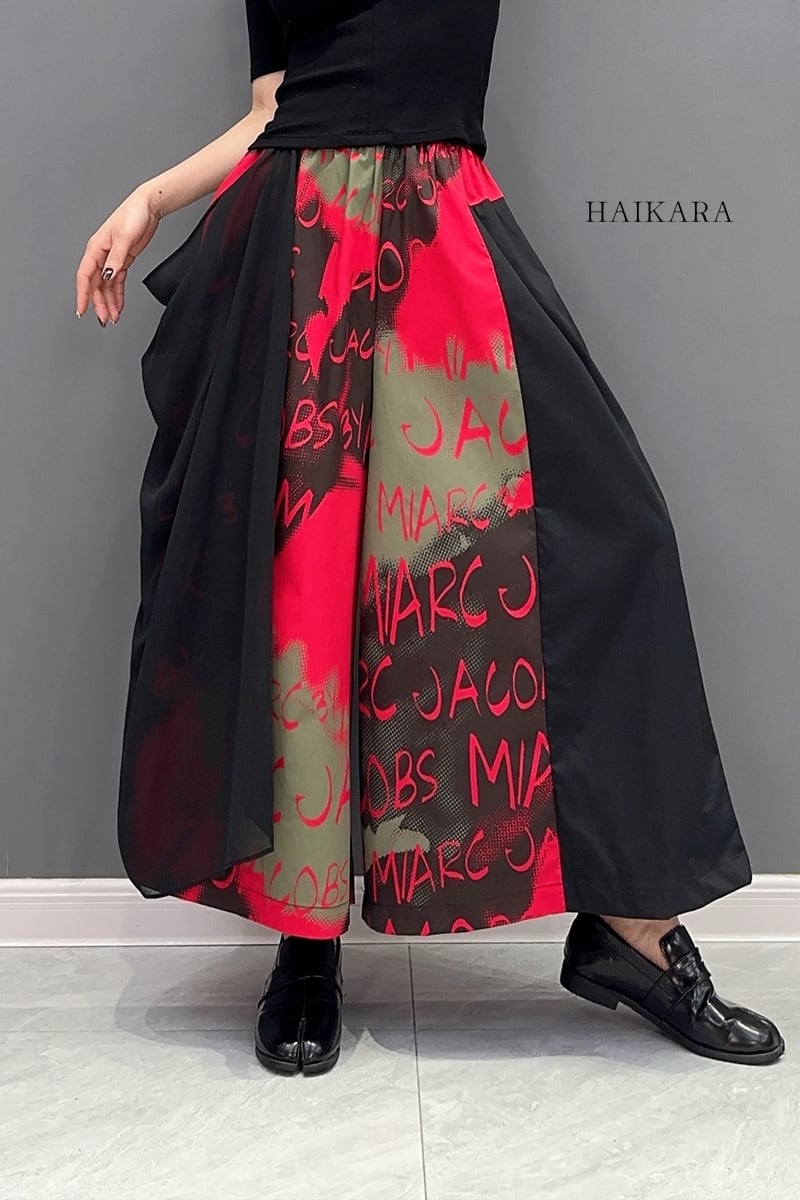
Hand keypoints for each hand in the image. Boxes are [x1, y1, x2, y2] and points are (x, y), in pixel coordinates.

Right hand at [75, 188, 162, 325]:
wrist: (148, 207)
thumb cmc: (133, 215)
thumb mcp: (124, 238)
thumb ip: (115, 259)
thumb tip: (107, 276)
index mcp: (96, 248)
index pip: (85, 276)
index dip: (82, 294)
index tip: (82, 310)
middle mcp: (101, 255)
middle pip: (96, 285)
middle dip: (99, 304)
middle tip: (104, 319)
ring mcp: (111, 259)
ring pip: (106, 286)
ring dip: (109, 302)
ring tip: (113, 317)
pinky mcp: (122, 260)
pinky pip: (117, 282)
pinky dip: (118, 295)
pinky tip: (119, 306)